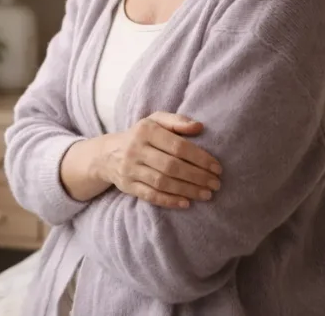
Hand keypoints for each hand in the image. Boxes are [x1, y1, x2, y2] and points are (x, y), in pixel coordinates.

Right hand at [97, 112, 222, 208]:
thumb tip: (199, 126)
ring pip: (162, 182)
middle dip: (197, 176)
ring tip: (207, 195)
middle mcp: (136, 149)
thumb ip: (177, 121)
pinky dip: (169, 201)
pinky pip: (150, 195)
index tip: (217, 167)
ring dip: (187, 190)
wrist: (107, 154)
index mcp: (146, 130)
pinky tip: (186, 203)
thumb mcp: (155, 121)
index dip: (200, 158)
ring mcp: (130, 169)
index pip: (177, 146)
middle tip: (216, 184)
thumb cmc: (140, 136)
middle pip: (171, 166)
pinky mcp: (127, 186)